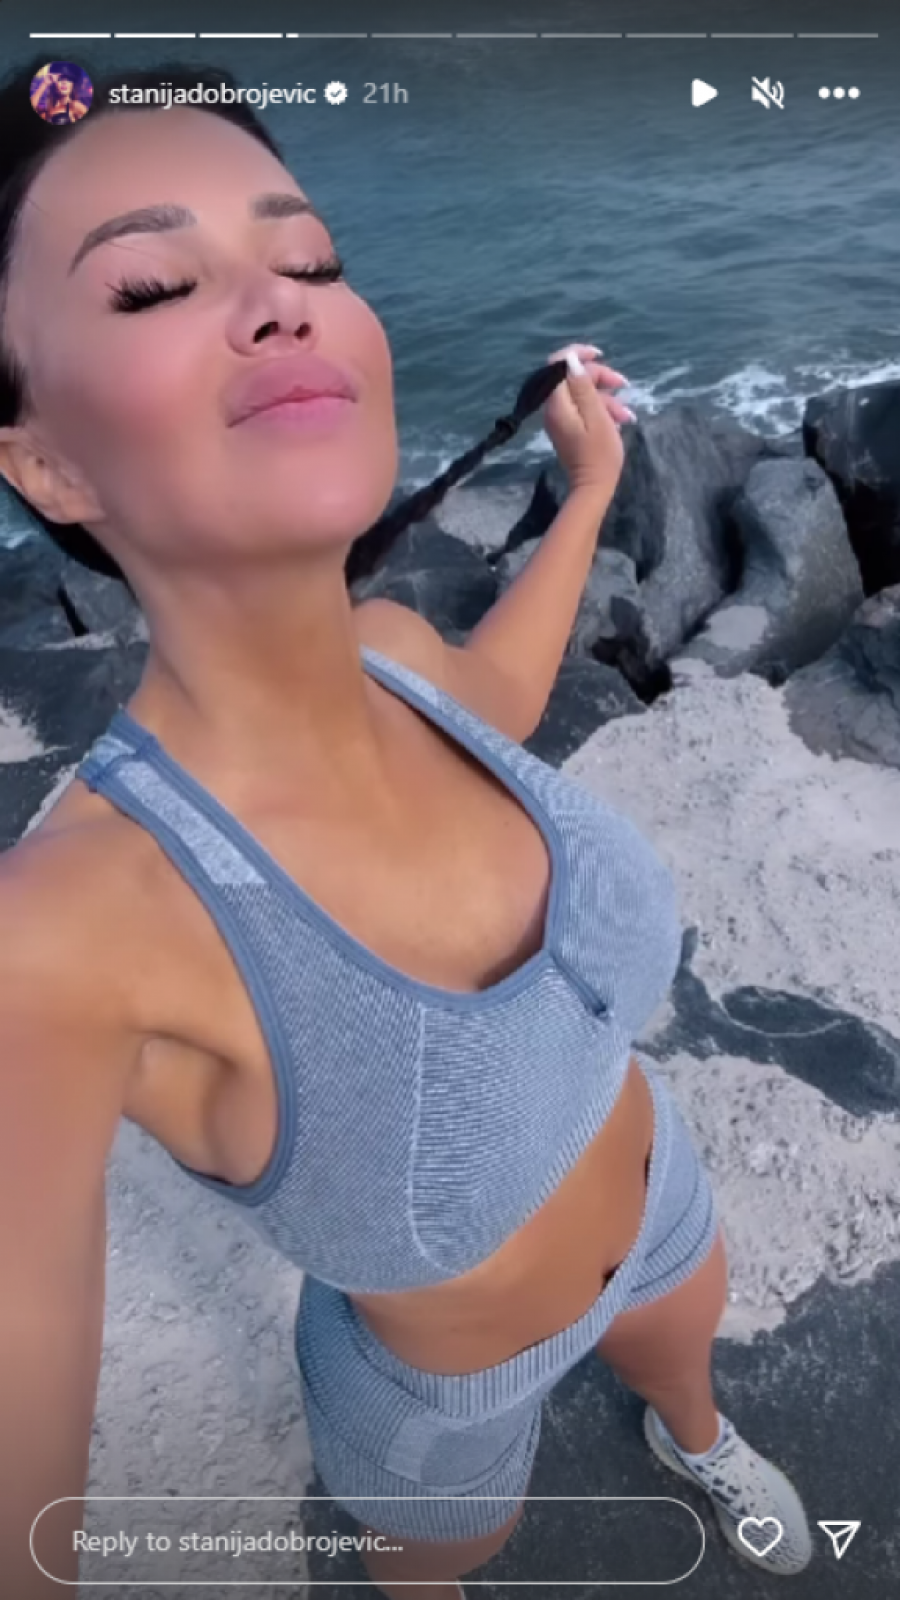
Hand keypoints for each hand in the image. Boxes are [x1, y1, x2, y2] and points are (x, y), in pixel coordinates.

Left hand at [542, 342, 633, 499]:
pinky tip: (620, 420)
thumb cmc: (599, 454)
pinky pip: (584, 408)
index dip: (577, 354)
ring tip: (626, 414)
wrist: (594, 488)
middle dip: (599, 377)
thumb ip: (583, 387)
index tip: (600, 355)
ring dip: (607, 397)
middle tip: (623, 384)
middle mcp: (554, 408)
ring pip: (582, 393)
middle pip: (572, 377)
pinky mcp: (570, 427)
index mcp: (557, 404)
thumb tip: (571, 360)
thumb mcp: (597, 416)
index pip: (557, 364)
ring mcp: (561, 418)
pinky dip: (602, 409)